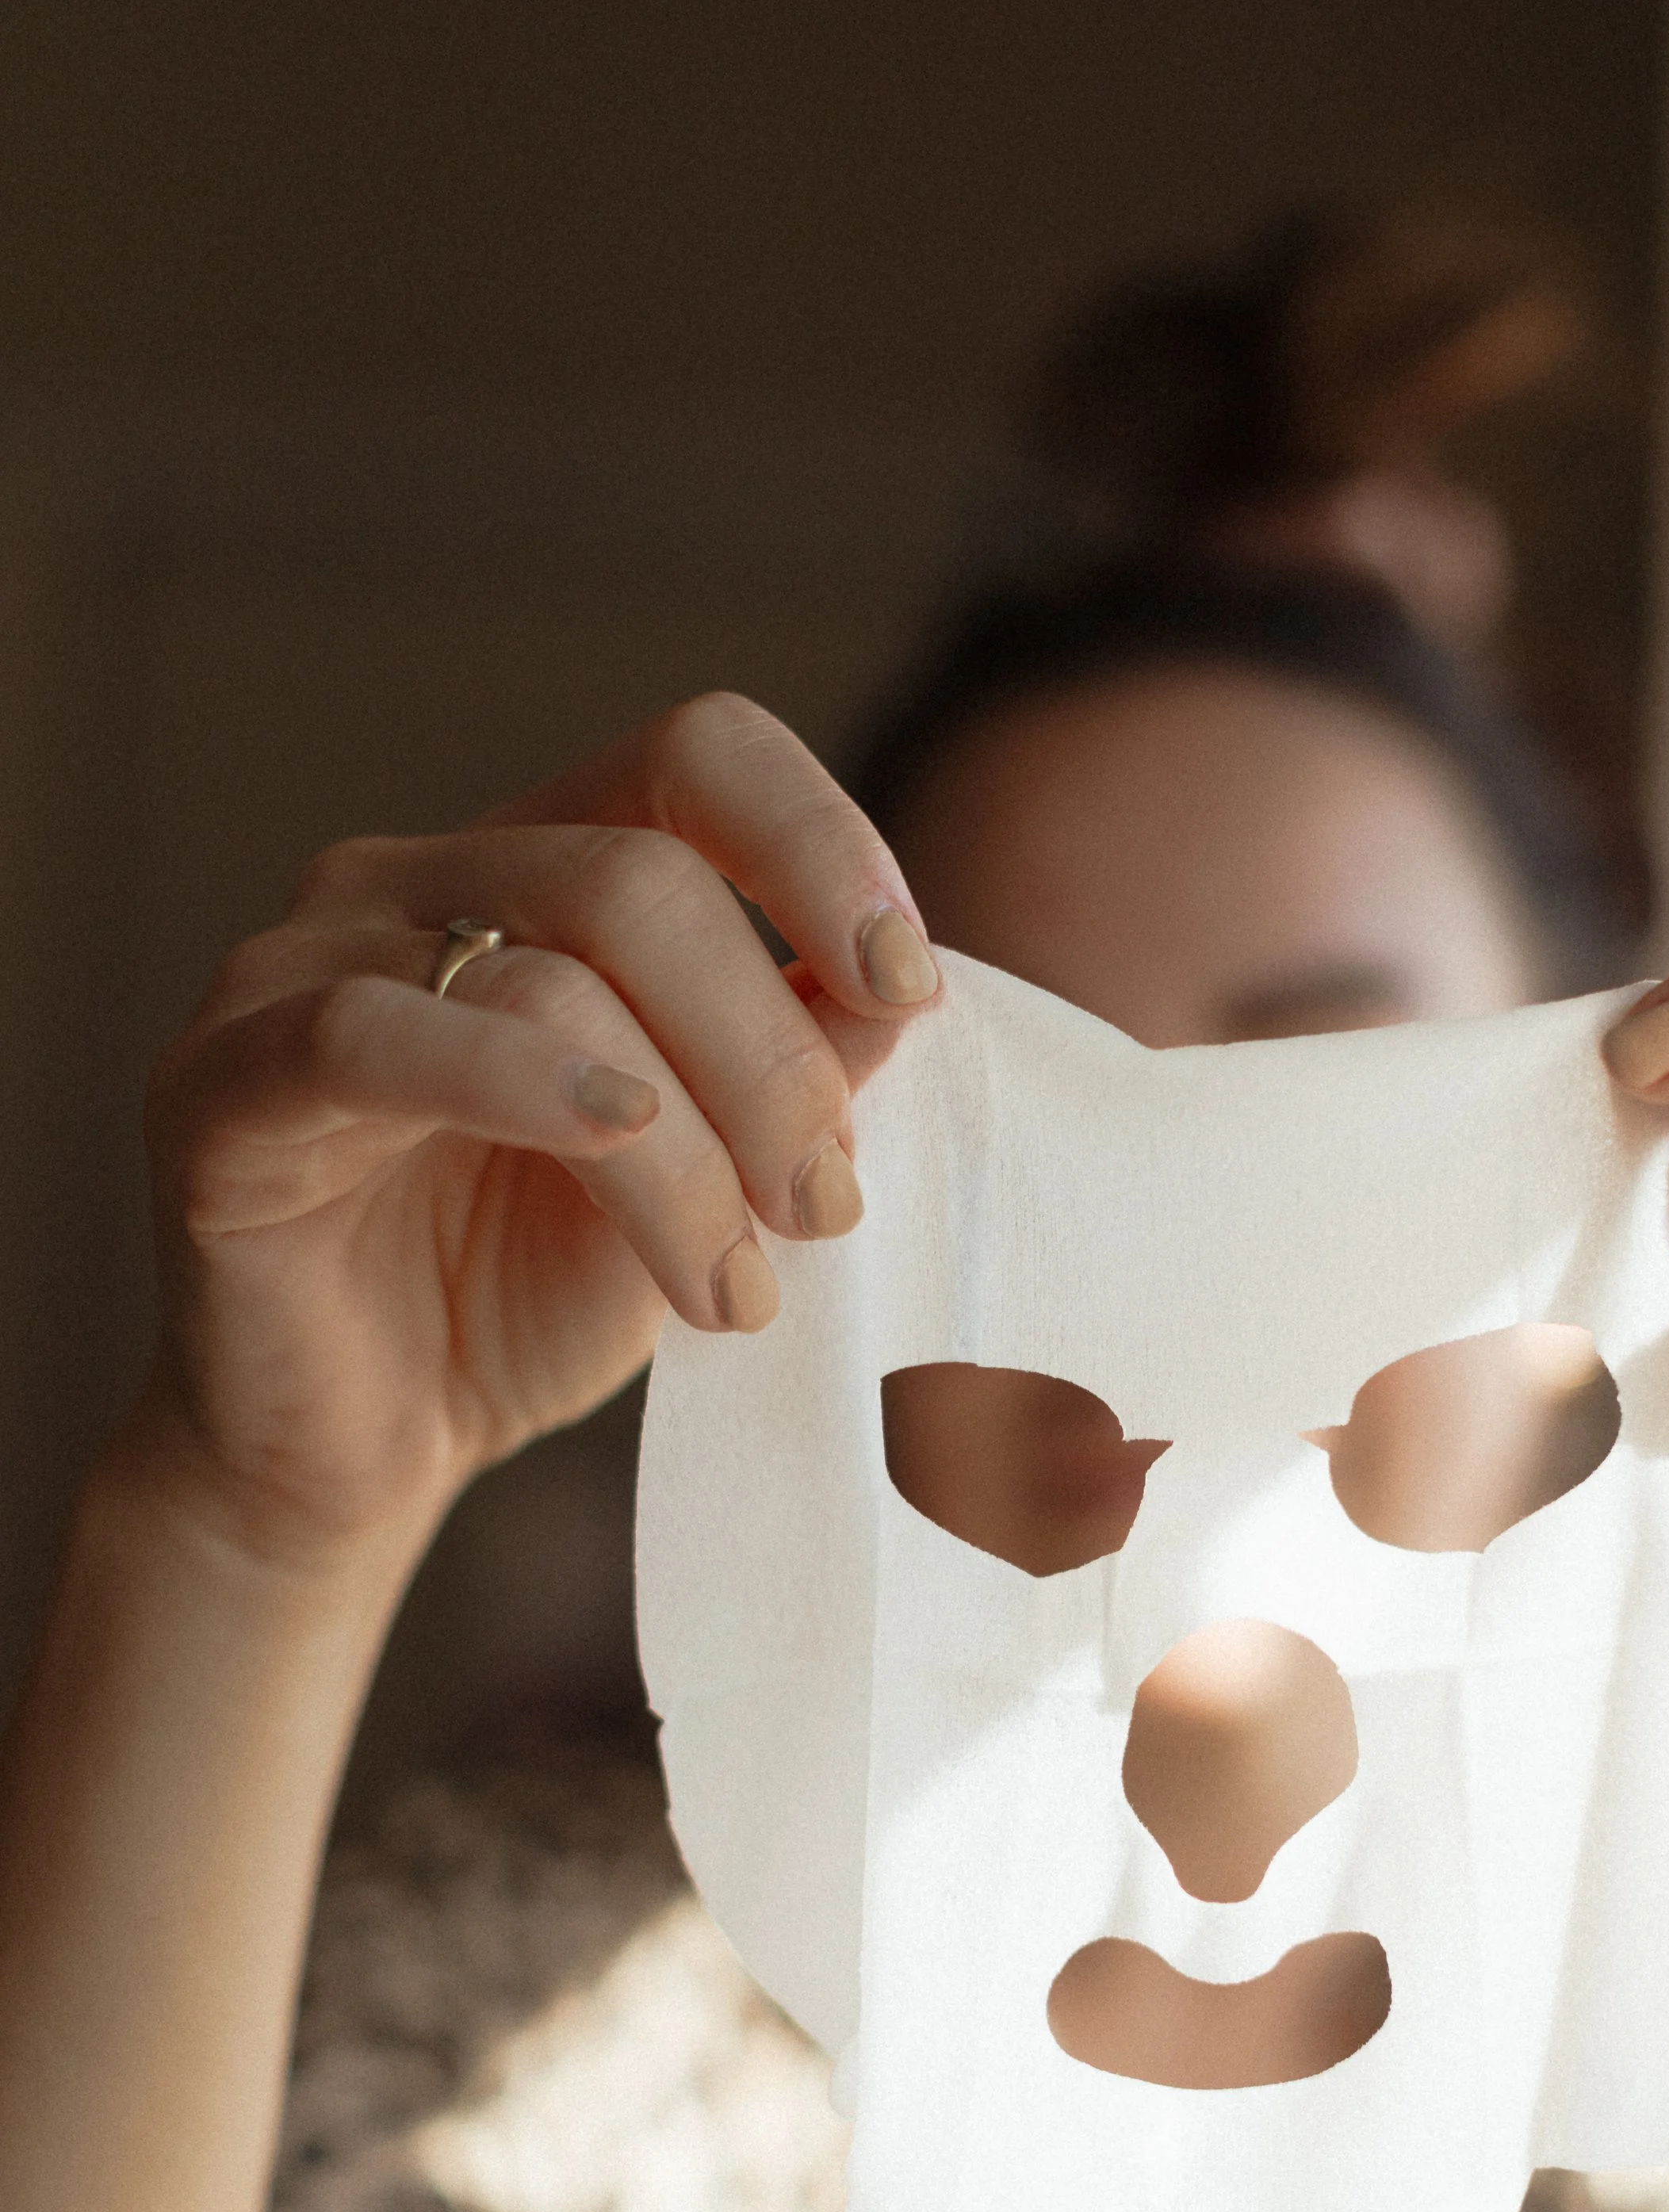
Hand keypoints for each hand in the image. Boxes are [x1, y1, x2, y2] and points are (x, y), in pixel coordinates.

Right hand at [139, 696, 937, 1568]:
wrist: (359, 1453)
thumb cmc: (519, 1295)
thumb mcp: (705, 1177)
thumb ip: (791, 1067)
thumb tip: (899, 988)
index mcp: (535, 868)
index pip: (694, 757)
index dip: (818, 843)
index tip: (907, 985)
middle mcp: (409, 882)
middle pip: (640, 879)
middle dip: (770, 1057)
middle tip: (825, 1207)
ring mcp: (295, 969)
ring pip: (545, 977)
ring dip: (685, 1147)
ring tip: (735, 1283)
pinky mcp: (218, 1085)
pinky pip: (372, 1039)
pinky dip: (518, 1084)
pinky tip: (613, 1139)